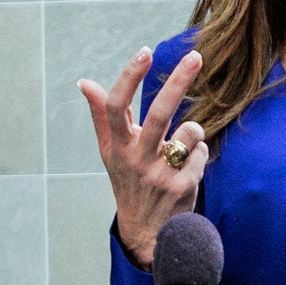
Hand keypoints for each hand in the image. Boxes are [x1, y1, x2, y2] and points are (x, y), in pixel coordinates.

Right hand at [81, 47, 209, 264]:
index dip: (129, 78)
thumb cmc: (128, 182)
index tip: (144, 52)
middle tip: (195, 56)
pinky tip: (187, 168)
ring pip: (189, 131)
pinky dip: (198, 153)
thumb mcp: (110, 153)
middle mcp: (136, 160)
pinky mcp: (183, 187)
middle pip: (158, 114)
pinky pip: (201, 152)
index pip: (117, 107)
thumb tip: (84, 82)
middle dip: (178, 82)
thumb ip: (101, 116)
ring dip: (193, 131)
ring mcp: (160, 175)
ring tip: (182, 145)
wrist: (147, 232)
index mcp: (117, 148)